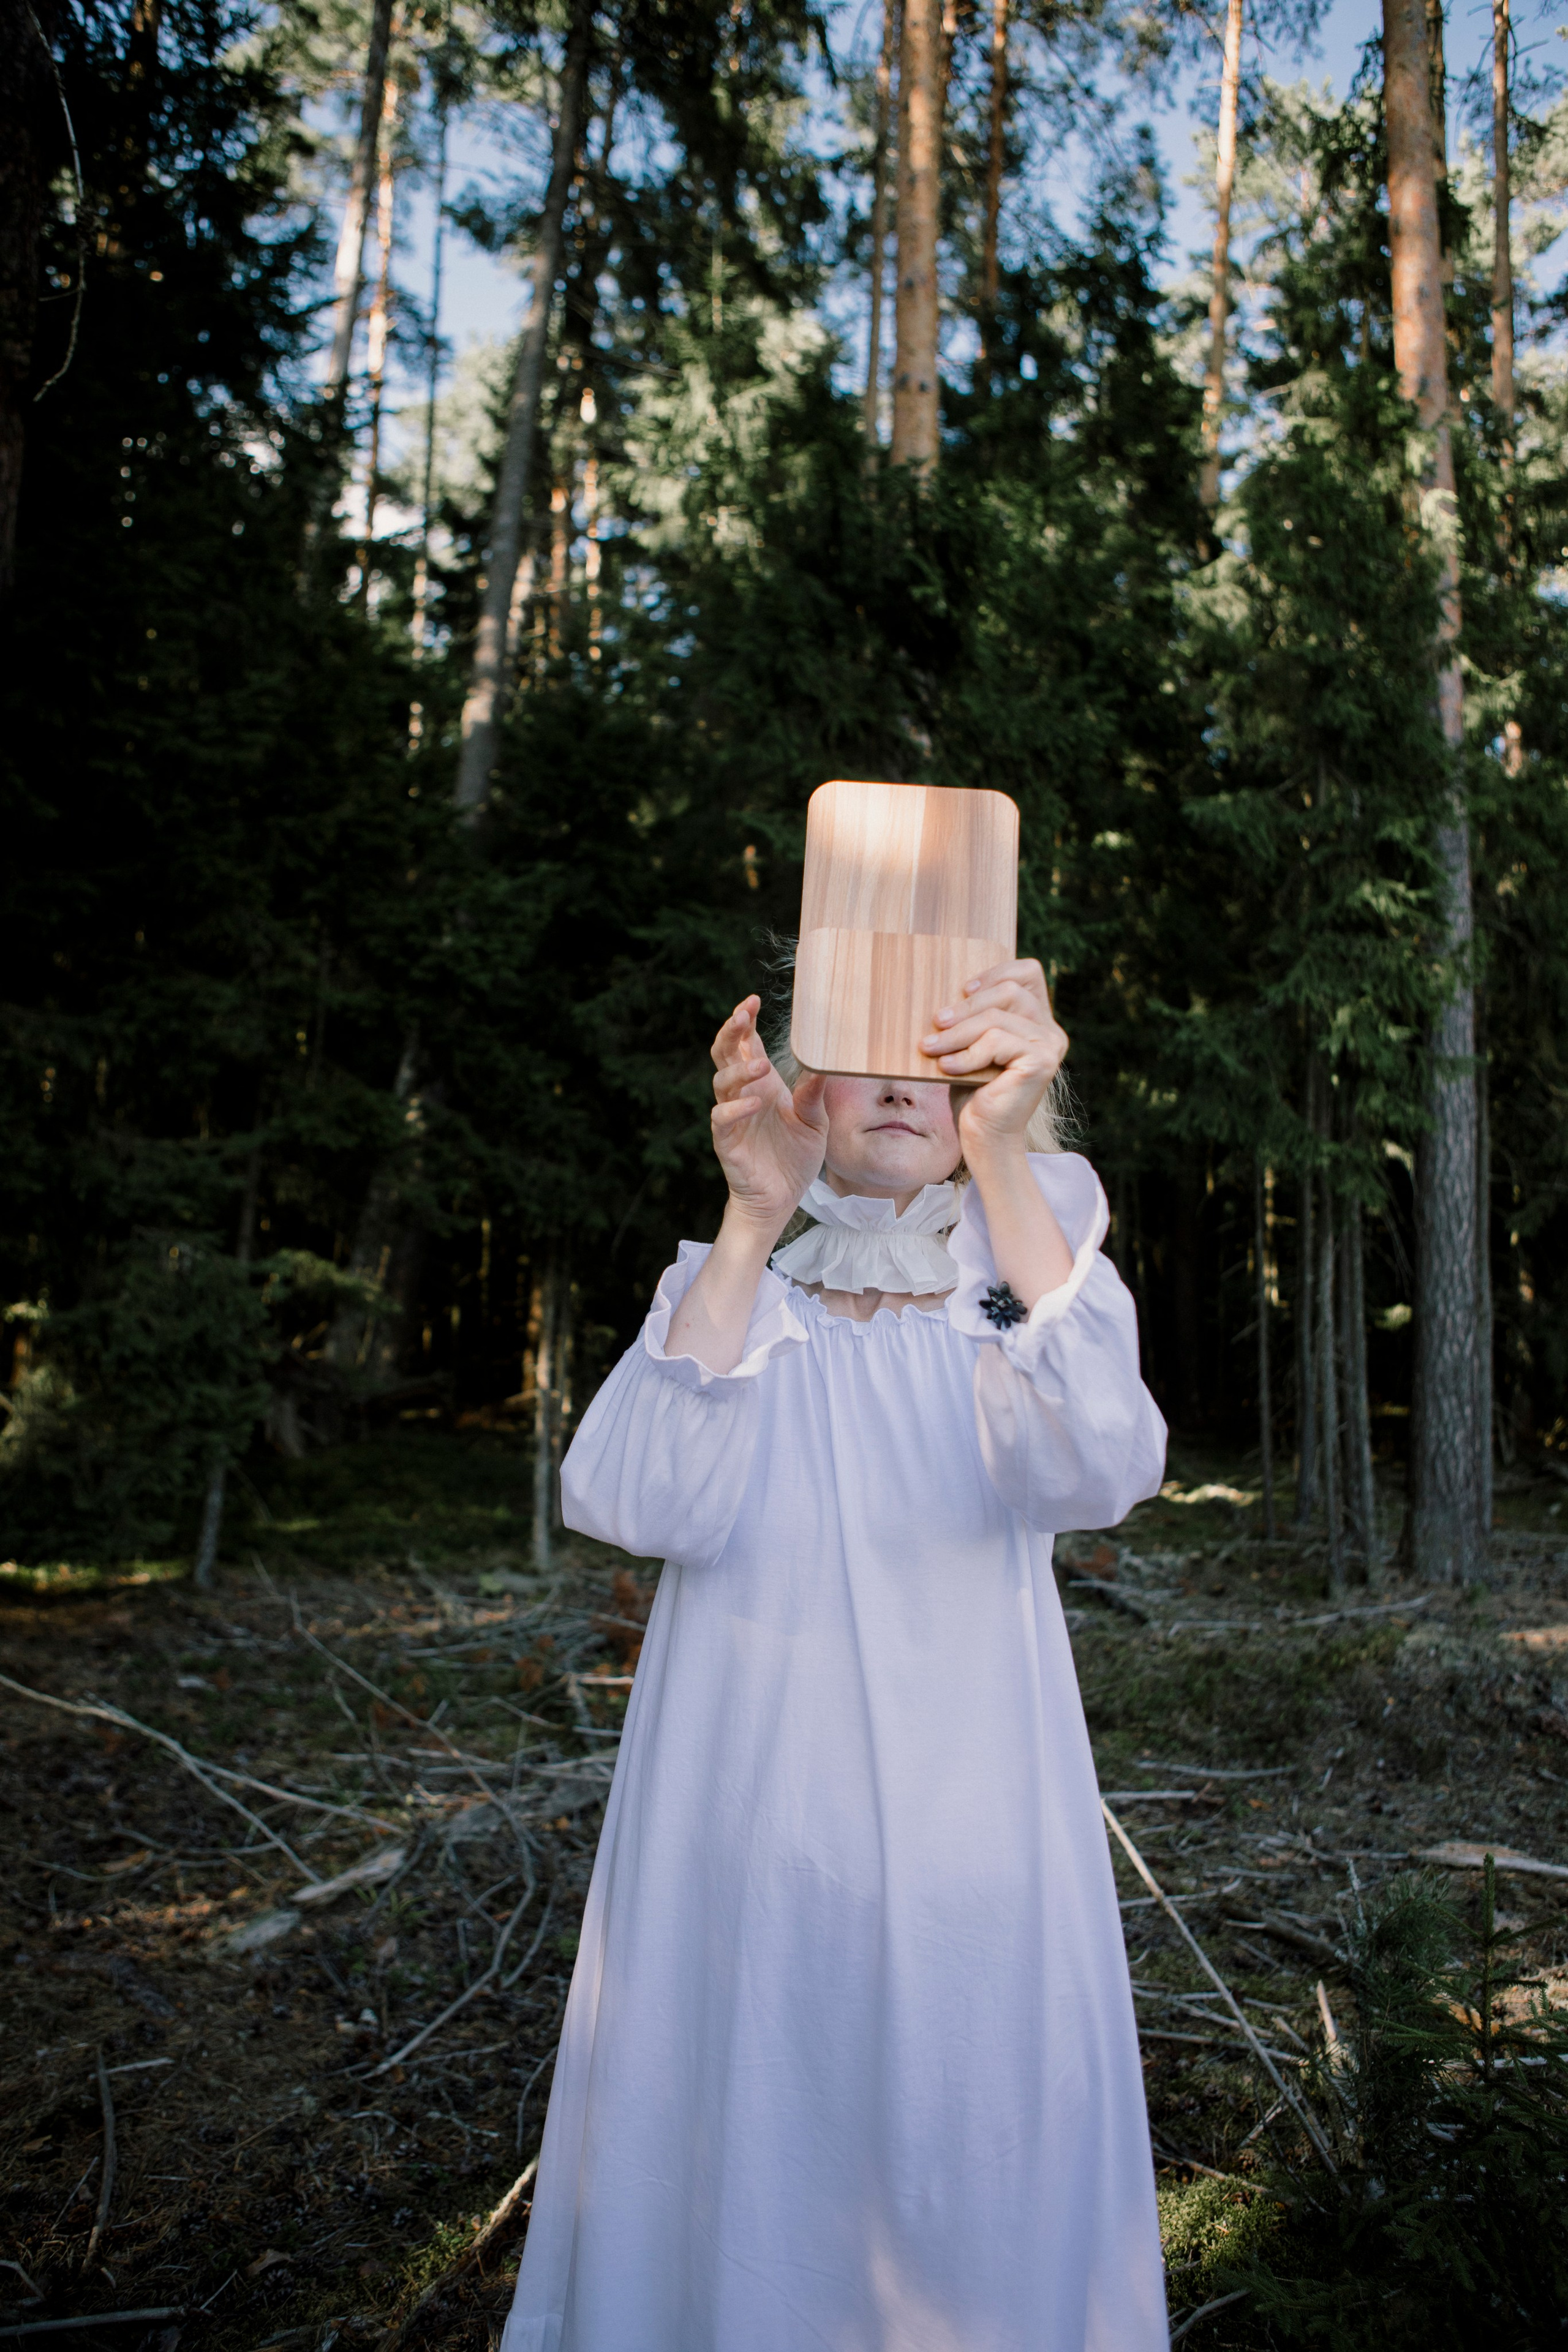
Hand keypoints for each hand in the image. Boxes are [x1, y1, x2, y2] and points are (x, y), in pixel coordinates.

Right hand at [709, 996, 827, 1240]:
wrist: (781, 1199)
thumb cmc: (795, 1158)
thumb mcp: (815, 1122)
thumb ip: (814, 1094)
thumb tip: (824, 1063)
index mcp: (764, 1085)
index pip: (748, 1045)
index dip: (745, 1022)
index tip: (752, 1000)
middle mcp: (744, 1095)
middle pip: (725, 1054)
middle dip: (731, 1032)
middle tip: (742, 1014)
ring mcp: (732, 1117)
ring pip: (722, 1082)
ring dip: (740, 1070)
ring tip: (761, 1066)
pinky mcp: (727, 1142)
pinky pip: (722, 1119)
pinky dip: (735, 1109)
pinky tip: (753, 1103)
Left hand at [920, 959, 1067, 1167]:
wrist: (985, 1136)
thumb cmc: (974, 1090)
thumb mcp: (971, 1044)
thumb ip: (973, 1017)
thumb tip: (946, 992)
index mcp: (1037, 1019)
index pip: (1028, 972)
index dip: (995, 973)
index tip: (963, 989)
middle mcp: (1050, 1029)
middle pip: (1009, 992)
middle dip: (966, 1006)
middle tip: (936, 1022)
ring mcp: (1050, 1044)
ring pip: (997, 1019)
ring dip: (958, 1033)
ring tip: (931, 1047)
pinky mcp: (1042, 1061)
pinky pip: (996, 1041)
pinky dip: (966, 1054)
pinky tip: (947, 1066)